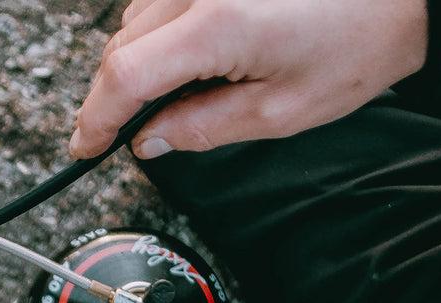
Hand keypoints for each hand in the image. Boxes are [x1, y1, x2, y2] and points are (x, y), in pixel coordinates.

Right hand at [69, 0, 428, 158]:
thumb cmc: (355, 45)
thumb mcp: (279, 112)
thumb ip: (202, 127)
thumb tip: (149, 140)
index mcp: (217, 25)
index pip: (124, 76)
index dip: (95, 119)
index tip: (85, 147)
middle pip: (122, 45)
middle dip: (115, 96)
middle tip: (126, 135)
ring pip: (136, 18)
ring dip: (139, 62)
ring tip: (174, 95)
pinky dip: (160, 31)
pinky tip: (191, 55)